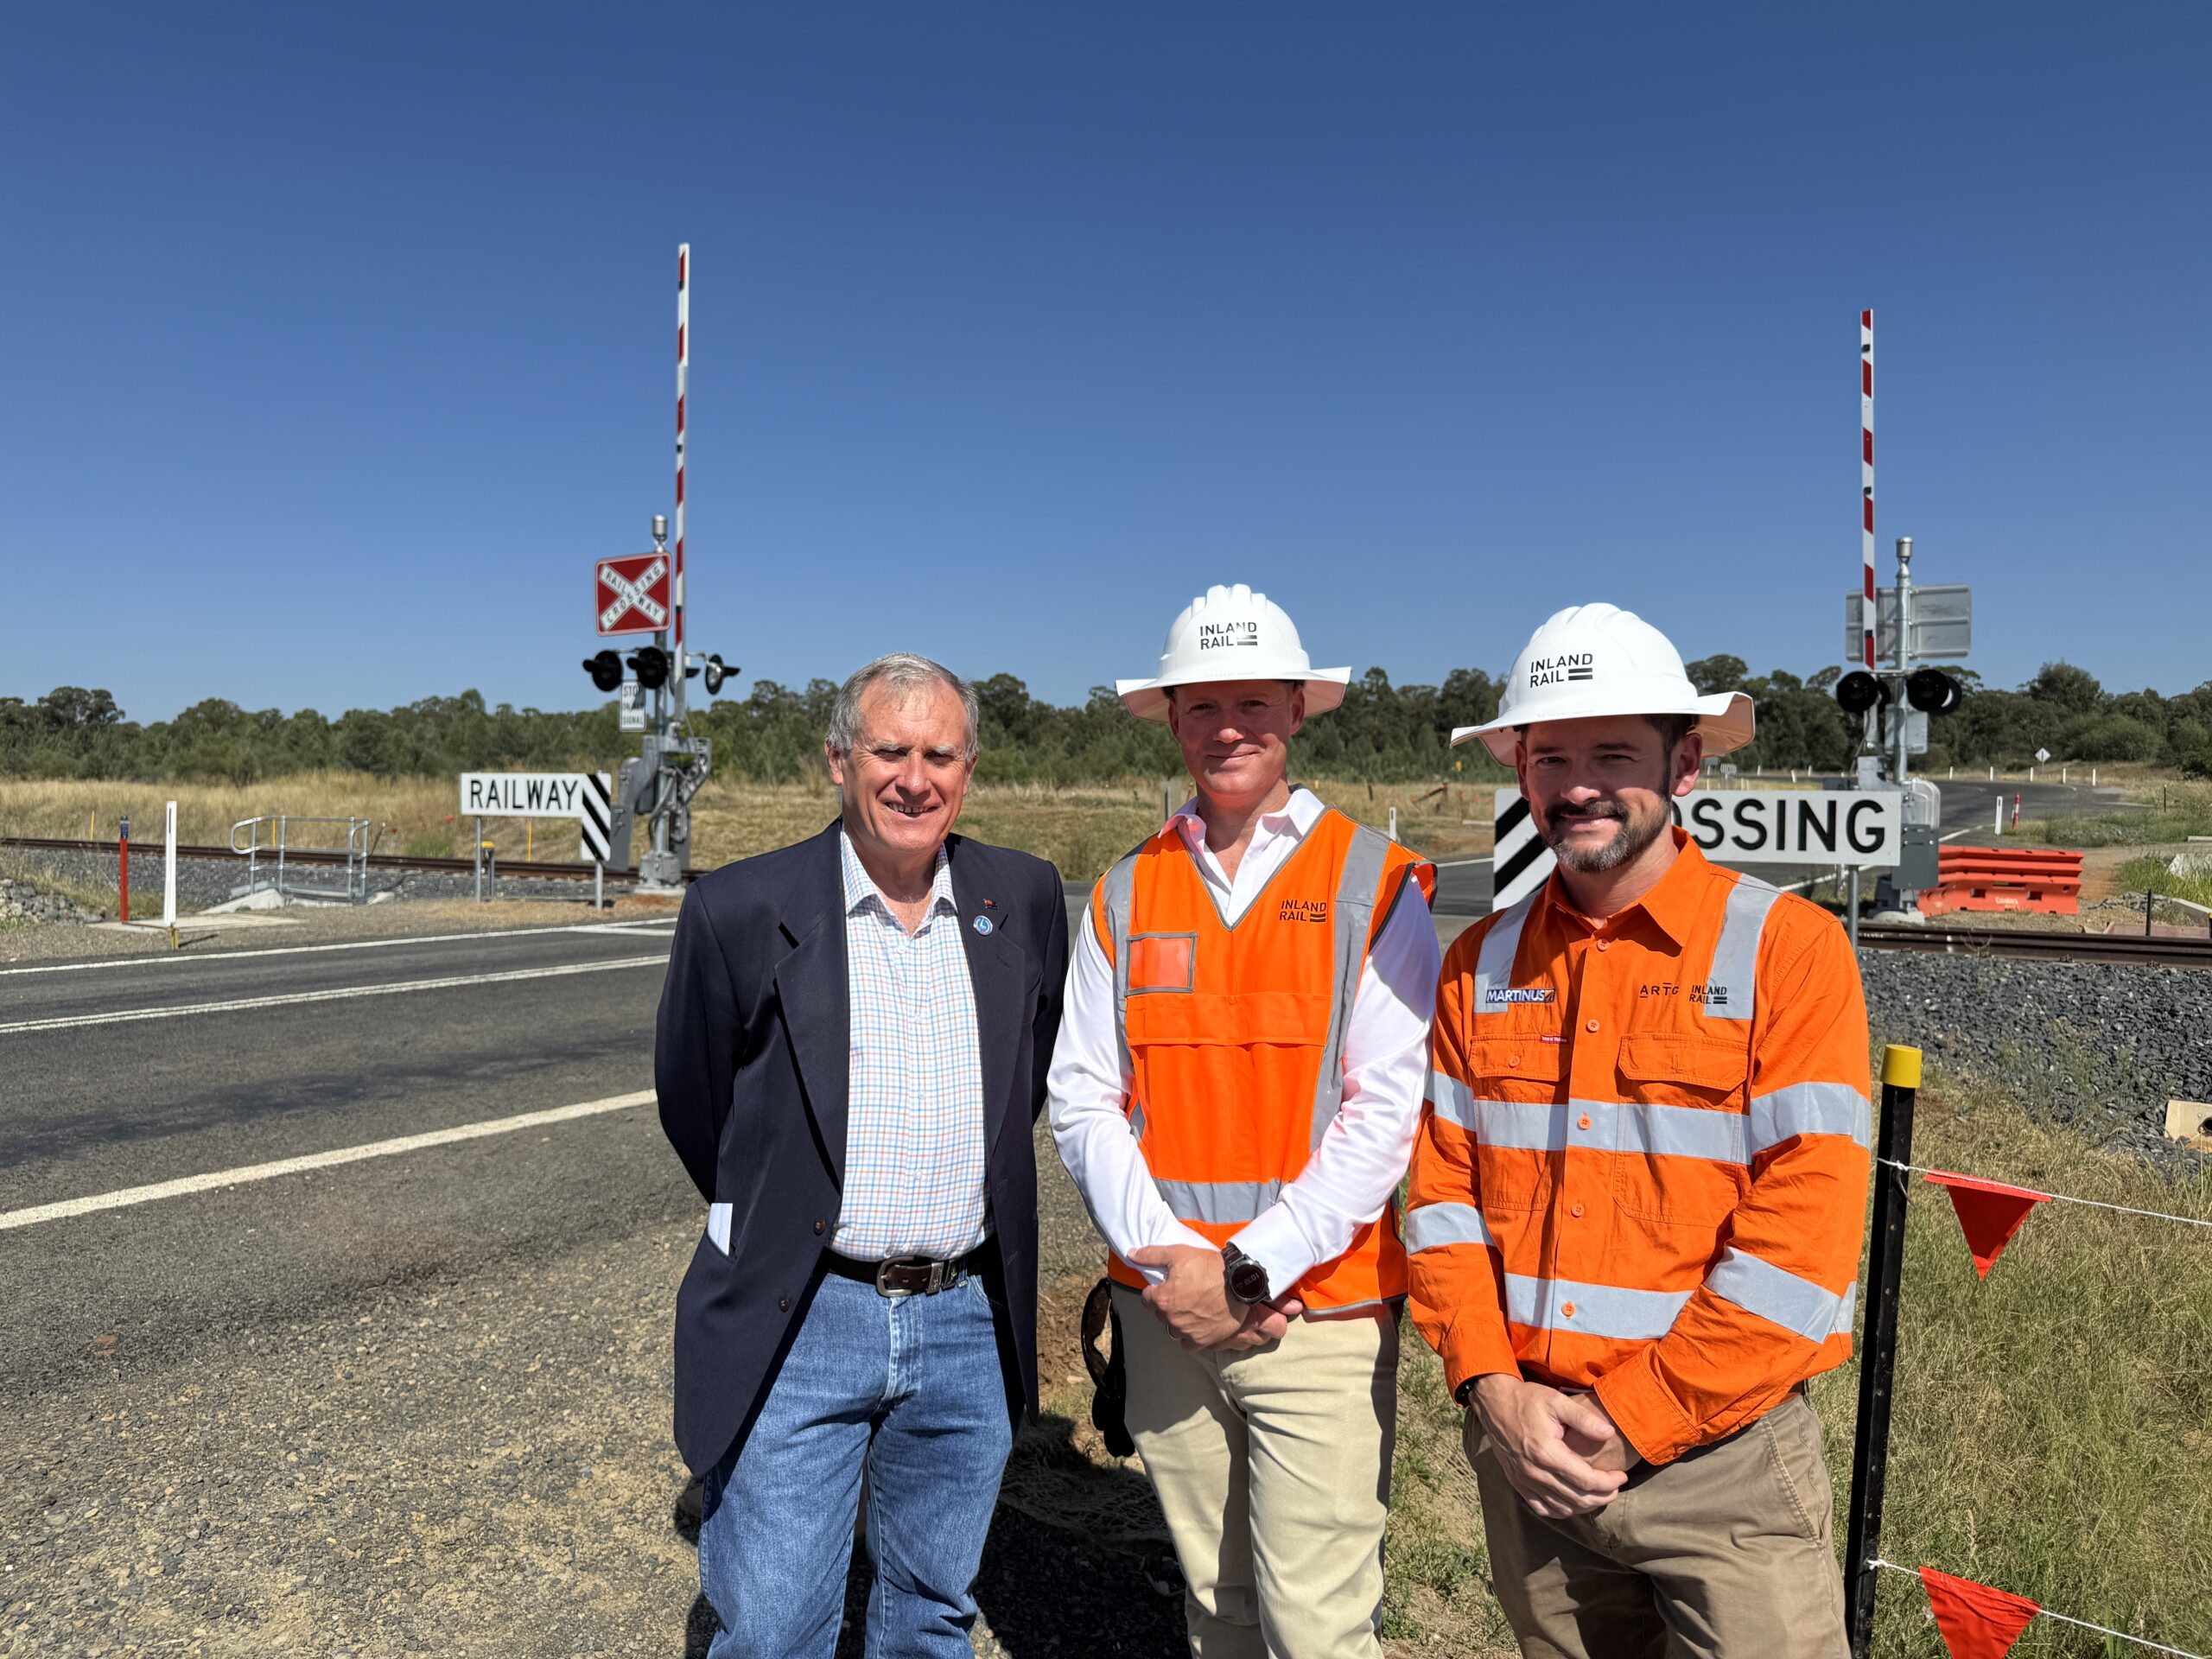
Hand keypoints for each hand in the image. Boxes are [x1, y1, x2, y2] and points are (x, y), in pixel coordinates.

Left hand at [1124, 1246, 1303, 1350]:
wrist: (1239, 1283)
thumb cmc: (1208, 1266)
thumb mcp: (1178, 1253)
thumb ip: (1151, 1255)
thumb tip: (1130, 1255)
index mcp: (1162, 1299)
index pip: (1147, 1298)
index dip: (1157, 1290)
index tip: (1169, 1285)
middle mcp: (1171, 1319)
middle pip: (1160, 1314)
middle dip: (1167, 1305)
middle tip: (1183, 1294)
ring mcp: (1186, 1332)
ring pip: (1173, 1329)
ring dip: (1177, 1321)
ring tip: (1191, 1309)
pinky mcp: (1202, 1341)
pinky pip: (1187, 1344)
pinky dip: (1189, 1336)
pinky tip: (1197, 1324)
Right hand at [1466, 1375, 1632, 1519]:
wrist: (1495, 1404)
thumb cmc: (1527, 1400)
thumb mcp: (1557, 1401)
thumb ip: (1584, 1419)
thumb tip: (1610, 1433)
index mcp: (1547, 1453)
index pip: (1587, 1480)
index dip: (1609, 1482)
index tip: (1622, 1475)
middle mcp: (1535, 1472)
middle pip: (1578, 1498)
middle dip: (1603, 1496)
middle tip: (1615, 1486)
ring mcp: (1525, 1481)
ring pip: (1563, 1508)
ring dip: (1586, 1505)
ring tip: (1599, 1493)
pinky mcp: (1518, 1484)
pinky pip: (1543, 1509)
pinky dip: (1562, 1510)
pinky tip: (1573, 1501)